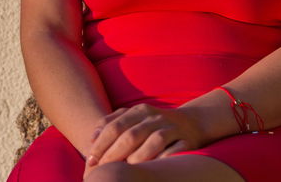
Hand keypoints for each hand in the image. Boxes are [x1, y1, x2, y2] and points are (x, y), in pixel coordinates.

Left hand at [82, 103, 205, 176]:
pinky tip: (154, 168)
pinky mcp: (186, 141)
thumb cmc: (152, 125)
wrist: (190, 123)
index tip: (90, 160)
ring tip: (127, 170)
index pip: (115, 127)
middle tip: (103, 170)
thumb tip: (92, 138)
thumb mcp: (132, 119)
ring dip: (139, 157)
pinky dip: (164, 159)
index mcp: (138, 111)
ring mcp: (171, 128)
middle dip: (114, 154)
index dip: (101, 144)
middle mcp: (154, 117)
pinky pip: (176, 150)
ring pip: (154, 141)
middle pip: (131, 135)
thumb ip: (111, 124)